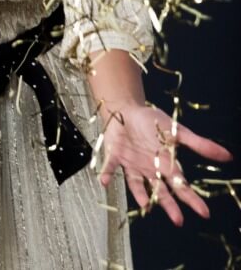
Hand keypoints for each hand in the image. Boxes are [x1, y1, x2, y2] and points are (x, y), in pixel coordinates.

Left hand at [98, 100, 231, 225]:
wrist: (127, 110)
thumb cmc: (153, 123)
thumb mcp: (177, 131)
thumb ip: (199, 144)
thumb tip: (227, 155)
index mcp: (166, 164)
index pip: (182, 185)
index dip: (192, 198)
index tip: (204, 213)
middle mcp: (149, 169)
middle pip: (161, 190)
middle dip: (170, 205)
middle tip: (178, 221)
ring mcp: (132, 164)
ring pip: (137, 184)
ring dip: (140, 194)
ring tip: (145, 205)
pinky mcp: (115, 155)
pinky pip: (110, 166)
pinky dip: (107, 173)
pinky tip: (104, 181)